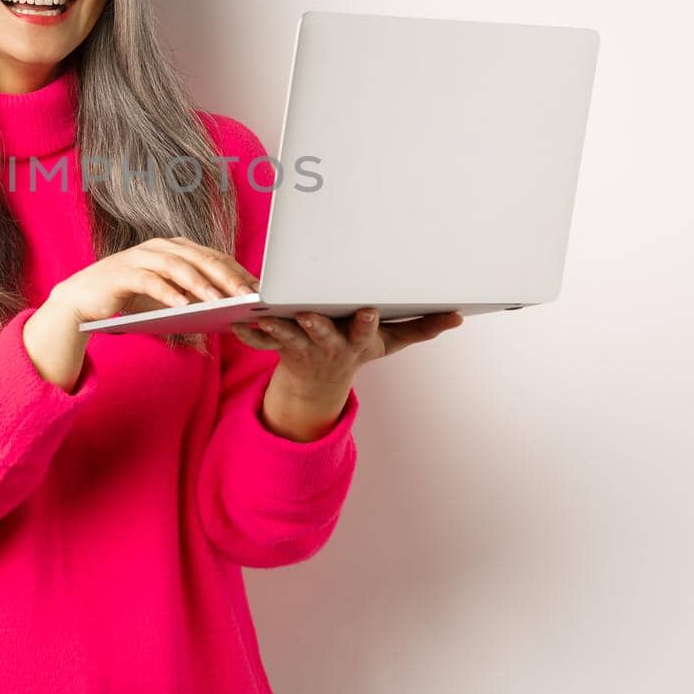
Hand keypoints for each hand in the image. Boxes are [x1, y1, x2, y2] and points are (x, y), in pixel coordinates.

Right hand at [49, 236, 260, 326]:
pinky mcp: (123, 273)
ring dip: (199, 284)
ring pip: (178, 267)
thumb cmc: (131, 300)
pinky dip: (168, 292)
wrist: (83, 301)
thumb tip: (230, 307)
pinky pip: (150, 281)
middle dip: (226, 276)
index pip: (213, 257)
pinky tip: (183, 306)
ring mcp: (141, 257)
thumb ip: (194, 295)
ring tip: (218, 300)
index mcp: (175, 248)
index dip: (237, 271)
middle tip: (247, 294)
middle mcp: (160, 247)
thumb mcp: (168, 296)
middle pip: (200, 258)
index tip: (259, 289)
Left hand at [230, 308, 466, 397]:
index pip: (366, 330)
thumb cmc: (356, 348)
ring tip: (263, 316)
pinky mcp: (280, 348)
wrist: (319, 383)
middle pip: (324, 334)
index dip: (366, 323)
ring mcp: (304, 349)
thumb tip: (459, 315)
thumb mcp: (390, 342)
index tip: (367, 310)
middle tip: (307, 313)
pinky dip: (248, 335)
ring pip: (288, 338)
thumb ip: (422, 327)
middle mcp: (331, 346)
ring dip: (276, 328)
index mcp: (357, 341)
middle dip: (317, 325)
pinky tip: (234, 323)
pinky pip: (260, 343)